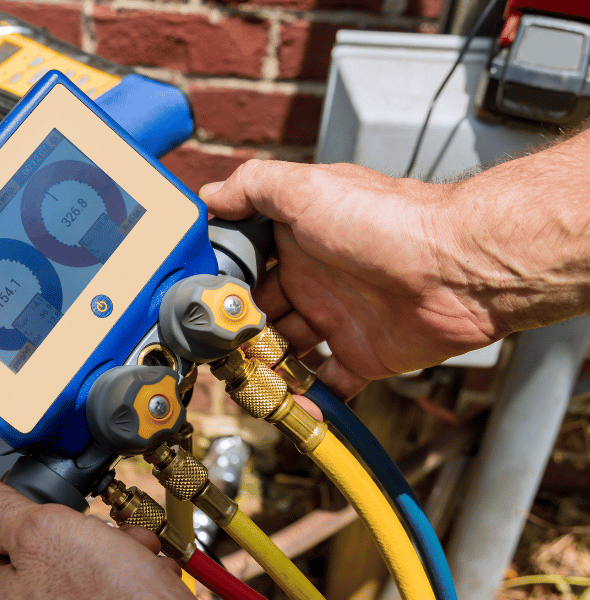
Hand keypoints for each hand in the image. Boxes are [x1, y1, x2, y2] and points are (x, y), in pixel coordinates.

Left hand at [0, 474, 193, 599]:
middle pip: (39, 551)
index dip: (9, 513)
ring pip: (82, 565)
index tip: (33, 499)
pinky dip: (133, 573)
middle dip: (77, 528)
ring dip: (114, 547)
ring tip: (133, 551)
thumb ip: (1, 512)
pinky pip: (113, 587)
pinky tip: (148, 571)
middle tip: (96, 527)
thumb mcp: (45, 533)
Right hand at [204, 160, 501, 396]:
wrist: (456, 267)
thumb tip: (209, 196)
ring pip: (287, 352)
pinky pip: (331, 383)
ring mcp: (339, 319)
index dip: (222, 287)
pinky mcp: (364, 355)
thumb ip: (253, 186)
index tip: (200, 307)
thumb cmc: (387, 221)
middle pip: (261, 315)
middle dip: (237, 335)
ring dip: (264, 369)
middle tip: (217, 353)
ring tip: (244, 383)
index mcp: (297, 241)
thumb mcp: (305, 188)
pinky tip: (291, 405)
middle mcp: (315, 280)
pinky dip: (310, 399)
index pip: (246, 267)